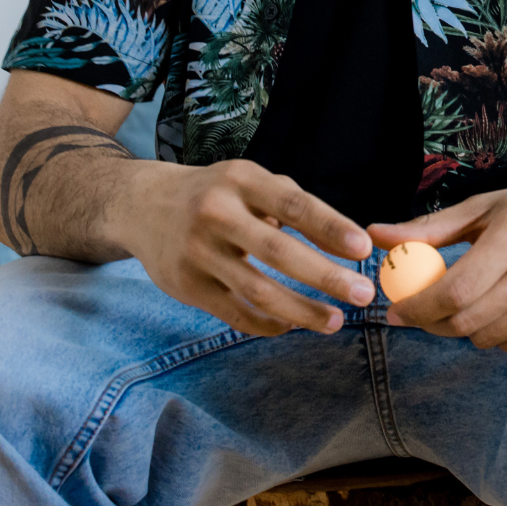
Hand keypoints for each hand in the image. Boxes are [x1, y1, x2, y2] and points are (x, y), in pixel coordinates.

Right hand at [111, 158, 374, 337]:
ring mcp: (197, 252)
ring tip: (334, 321)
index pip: (293, 204)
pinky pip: (234, 312)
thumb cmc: (215, 193)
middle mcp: (216, 213)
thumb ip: (295, 205)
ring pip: (257, 290)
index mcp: (241, 180)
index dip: (330, 227)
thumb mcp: (251, 182)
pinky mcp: (185, 286)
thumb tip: (347, 241)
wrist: (143, 206)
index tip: (363, 249)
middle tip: (363, 294)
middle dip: (325, 276)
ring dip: (302, 310)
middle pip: (278, 252)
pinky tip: (292, 325)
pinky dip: (268, 323)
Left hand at [370, 173, 506, 352]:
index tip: (395, 307)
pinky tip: (497, 306)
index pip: (455, 290)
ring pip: (487, 338)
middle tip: (416, 312)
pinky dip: (493, 333)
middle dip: (430, 323)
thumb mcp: (487, 205)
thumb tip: (376, 236)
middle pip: (467, 321)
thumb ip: (430, 228)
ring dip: (461, 329)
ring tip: (460, 303)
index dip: (419, 306)